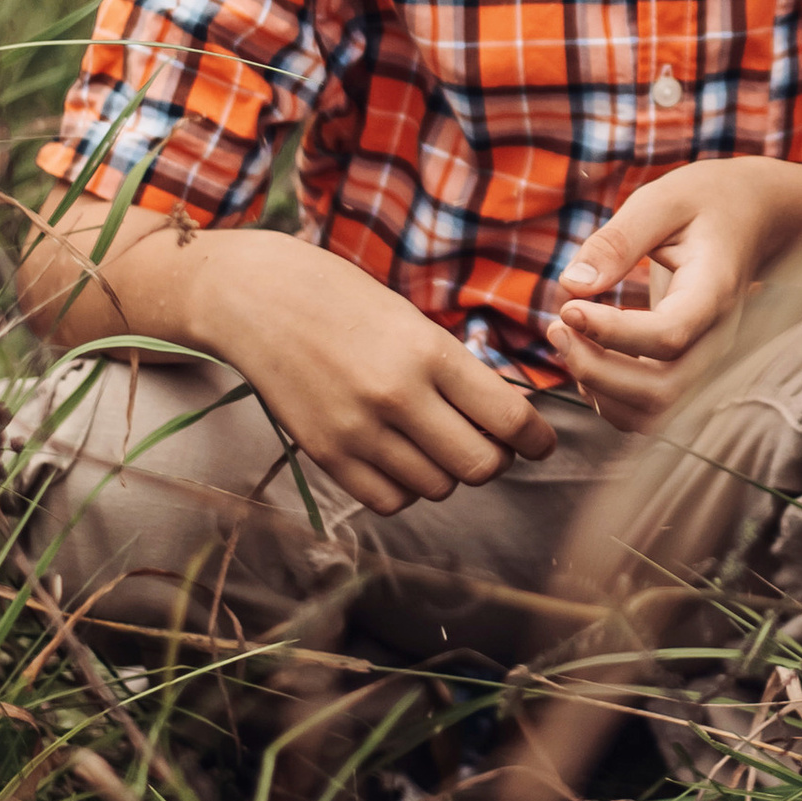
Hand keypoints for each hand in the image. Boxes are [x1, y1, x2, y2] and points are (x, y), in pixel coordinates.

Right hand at [174, 230, 553, 512]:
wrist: (259, 299)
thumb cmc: (344, 299)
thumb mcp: (414, 321)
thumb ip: (456, 372)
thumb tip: (505, 420)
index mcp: (429, 352)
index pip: (509, 418)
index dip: (537, 440)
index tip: (542, 443)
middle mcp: (398, 396)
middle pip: (480, 465)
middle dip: (496, 459)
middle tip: (490, 443)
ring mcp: (359, 432)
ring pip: (438, 487)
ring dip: (448, 472)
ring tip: (435, 441)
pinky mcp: (327, 456)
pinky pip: (390, 501)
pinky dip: (407, 488)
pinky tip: (401, 458)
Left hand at [549, 160, 801, 432]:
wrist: (756, 220)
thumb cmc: (706, 203)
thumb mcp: (662, 201)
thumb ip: (618, 241)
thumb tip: (571, 286)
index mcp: (715, 291)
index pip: (669, 335)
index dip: (611, 333)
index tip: (568, 307)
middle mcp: (719, 339)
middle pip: (661, 390)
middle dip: (596, 370)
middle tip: (556, 327)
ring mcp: (709, 362)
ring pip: (654, 413)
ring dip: (599, 391)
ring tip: (567, 342)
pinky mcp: (692, 371)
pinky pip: (650, 411)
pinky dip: (609, 398)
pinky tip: (587, 356)